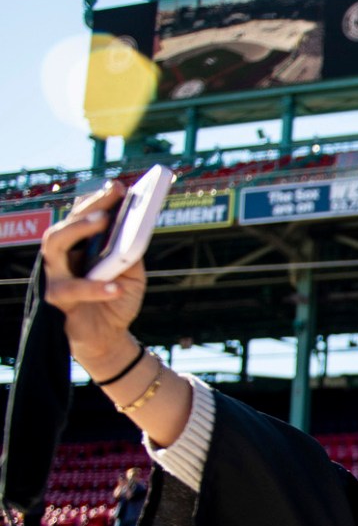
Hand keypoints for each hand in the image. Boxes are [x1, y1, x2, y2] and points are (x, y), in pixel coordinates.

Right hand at [41, 181, 144, 378]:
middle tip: (109, 202)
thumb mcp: (132, 275)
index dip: (99, 200)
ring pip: (54, 246)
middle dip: (85, 209)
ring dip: (77, 230)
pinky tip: (115, 286)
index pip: (83, 217)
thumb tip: (136, 228)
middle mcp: (63, 257)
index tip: (119, 186)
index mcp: (80, 247)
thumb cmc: (117, 302)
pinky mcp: (57, 300)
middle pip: (64, 224)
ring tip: (105, 223)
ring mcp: (55, 276)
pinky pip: (72, 290)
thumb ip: (130, 253)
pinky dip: (95, 287)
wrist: (109, 339)